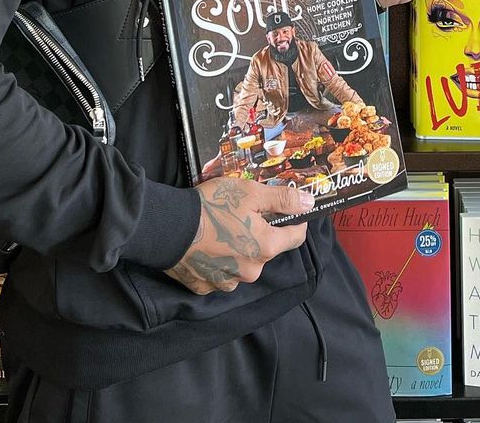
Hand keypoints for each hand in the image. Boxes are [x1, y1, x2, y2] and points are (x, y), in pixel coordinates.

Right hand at [165, 178, 313, 295]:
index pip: (295, 237)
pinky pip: (220, 273)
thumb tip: (310, 203)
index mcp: (266, 247)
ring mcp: (228, 282)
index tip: (285, 211)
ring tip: (220, 230)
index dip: (294, 221)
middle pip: (266, 250)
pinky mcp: (206, 287)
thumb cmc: (213, 206)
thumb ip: (283, 199)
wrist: (169, 228)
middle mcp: (251, 271)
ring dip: (238, 250)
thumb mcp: (251, 193)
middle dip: (259, 233)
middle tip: (240, 215)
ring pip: (243, 263)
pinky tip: (207, 246)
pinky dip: (218, 261)